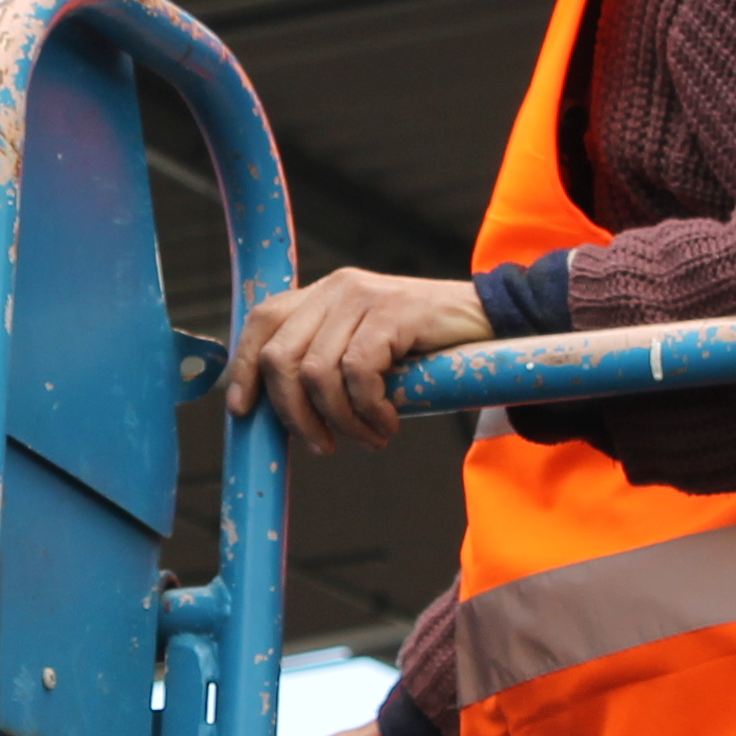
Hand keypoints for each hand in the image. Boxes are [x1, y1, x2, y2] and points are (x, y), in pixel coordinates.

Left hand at [224, 269, 491, 452]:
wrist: (492, 323)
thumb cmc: (426, 350)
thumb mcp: (366, 353)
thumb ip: (327, 368)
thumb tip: (286, 416)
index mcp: (321, 295)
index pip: (262, 324)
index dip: (243, 370)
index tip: (244, 411)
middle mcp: (335, 289)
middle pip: (279, 357)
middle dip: (294, 415)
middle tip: (324, 446)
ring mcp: (361, 296)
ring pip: (315, 372)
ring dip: (339, 420)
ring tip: (369, 437)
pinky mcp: (390, 311)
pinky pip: (357, 372)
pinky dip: (368, 409)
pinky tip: (389, 422)